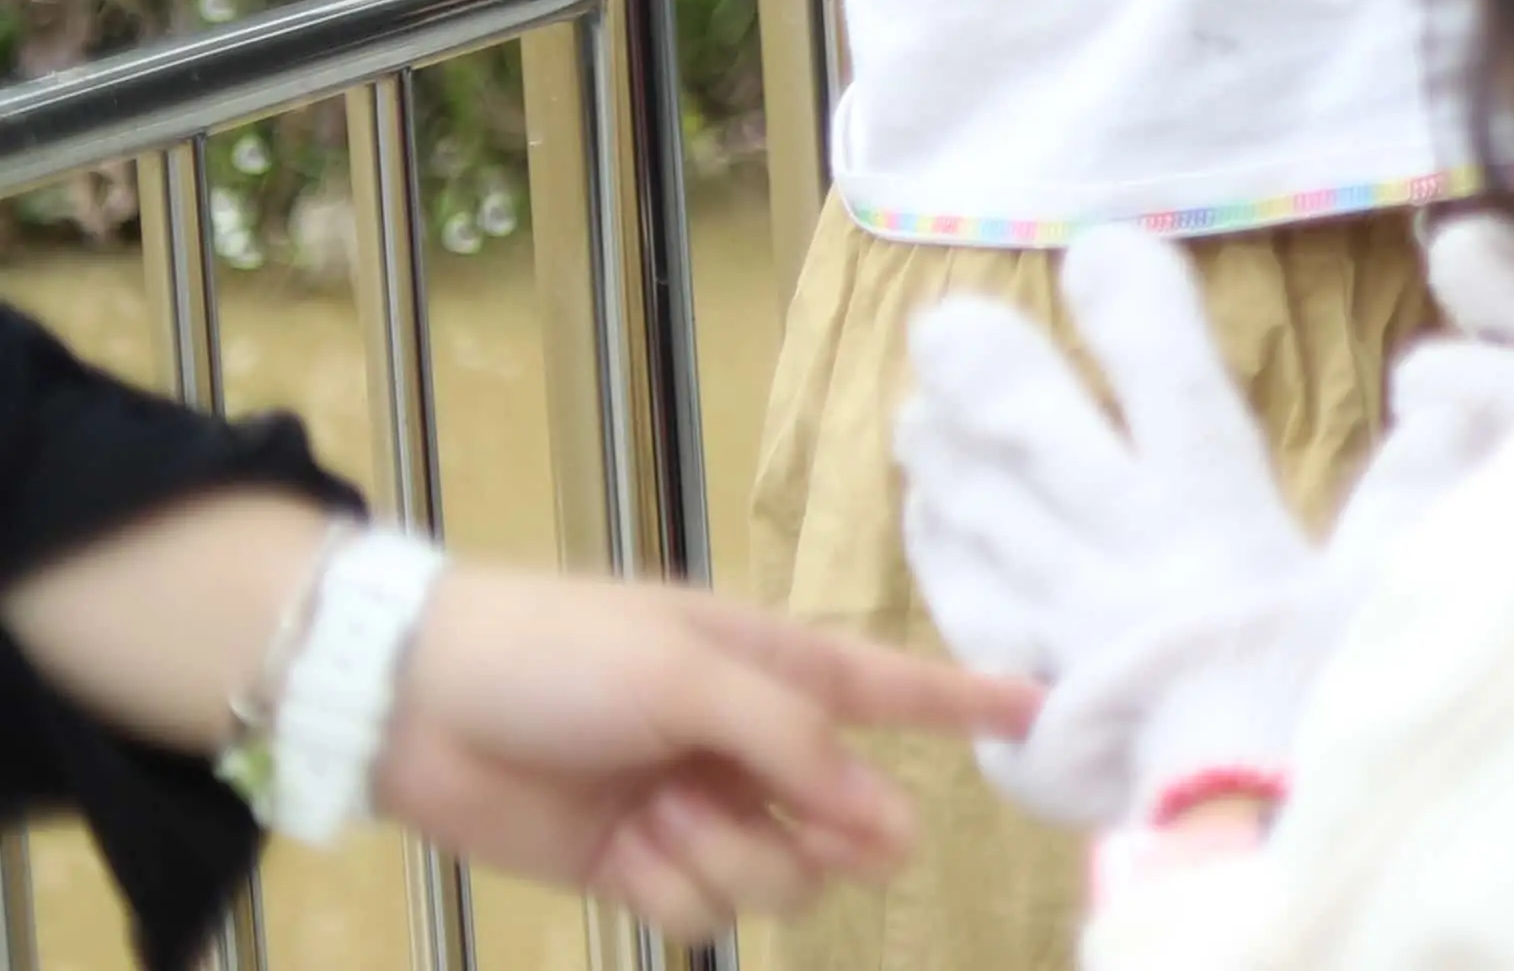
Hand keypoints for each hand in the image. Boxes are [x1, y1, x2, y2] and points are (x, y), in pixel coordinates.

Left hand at [375, 570, 1027, 938]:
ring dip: (733, 857)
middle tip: (827, 836)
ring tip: (663, 819)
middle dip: (839, 832)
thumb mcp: (688, 674)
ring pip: (782, 875)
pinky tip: (628, 850)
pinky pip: (705, 911)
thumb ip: (793, 740)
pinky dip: (674, 889)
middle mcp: (752, 746)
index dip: (970, 704)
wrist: (416, 706)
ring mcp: (699, 811)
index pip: (898, 691)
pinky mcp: (640, 870)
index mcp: (778, 670)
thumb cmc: (561, 653)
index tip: (1045, 710)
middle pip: (851, 817)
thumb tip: (883, 816)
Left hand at [900, 228, 1513, 828]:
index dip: (1133, 306)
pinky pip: (964, 614)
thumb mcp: (1397, 586)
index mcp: (1219, 518)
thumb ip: (1418, 483)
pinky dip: (939, 555)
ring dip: (946, 459)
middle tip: (944, 320)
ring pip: (985, 520)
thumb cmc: (1327, 701)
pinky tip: (923, 516)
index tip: (1098, 247)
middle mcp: (1126, 555)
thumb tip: (1448, 387)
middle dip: (993, 372)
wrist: (1236, 827)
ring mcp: (1061, 627)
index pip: (1168, 382)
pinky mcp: (1024, 702)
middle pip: (1041, 442)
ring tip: (916, 408)